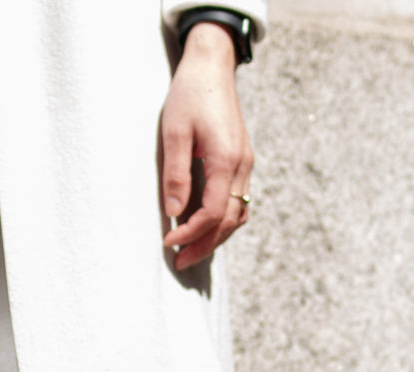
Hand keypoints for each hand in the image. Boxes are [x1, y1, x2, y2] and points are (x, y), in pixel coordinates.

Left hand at [161, 22, 253, 270]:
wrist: (212, 67)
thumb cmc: (189, 95)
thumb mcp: (174, 132)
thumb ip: (176, 173)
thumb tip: (174, 212)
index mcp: (227, 160)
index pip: (213, 213)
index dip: (191, 233)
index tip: (168, 243)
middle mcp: (243, 166)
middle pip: (230, 221)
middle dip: (205, 244)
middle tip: (180, 262)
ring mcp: (246, 164)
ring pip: (238, 214)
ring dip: (216, 236)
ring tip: (191, 250)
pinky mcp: (242, 161)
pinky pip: (238, 201)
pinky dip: (224, 220)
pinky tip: (205, 225)